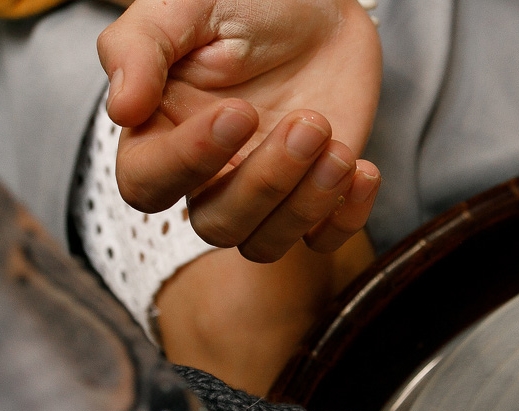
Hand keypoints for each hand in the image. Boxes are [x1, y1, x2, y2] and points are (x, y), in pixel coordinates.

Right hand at [97, 0, 382, 260]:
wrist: (319, 4)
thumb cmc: (244, 0)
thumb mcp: (184, 6)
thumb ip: (139, 48)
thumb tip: (121, 110)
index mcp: (159, 132)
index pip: (147, 184)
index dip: (189, 161)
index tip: (239, 111)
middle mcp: (208, 174)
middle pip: (217, 225)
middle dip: (267, 182)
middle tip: (309, 122)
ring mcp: (265, 190)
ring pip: (266, 244)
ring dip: (308, 204)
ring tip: (339, 148)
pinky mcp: (316, 196)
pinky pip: (323, 241)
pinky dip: (346, 218)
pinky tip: (363, 168)